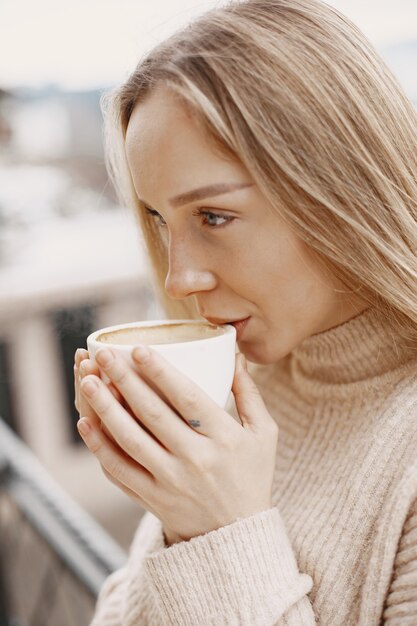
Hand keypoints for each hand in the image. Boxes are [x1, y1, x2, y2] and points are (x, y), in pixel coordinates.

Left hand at [76, 345, 278, 542]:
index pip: (188, 398)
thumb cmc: (252, 476)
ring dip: (105, 409)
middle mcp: (196, 460)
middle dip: (125, 381)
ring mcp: (171, 482)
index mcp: (224, 439)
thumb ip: (249, 393)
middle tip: (104, 355)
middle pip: (153, 415)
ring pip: (130, 441)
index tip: (138, 349)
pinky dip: (99, 447)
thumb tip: (236, 353)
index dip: (161, 372)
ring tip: (88, 381)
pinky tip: (85, 422)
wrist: (237, 536)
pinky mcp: (152, 499)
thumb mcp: (263, 434)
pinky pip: (119, 471)